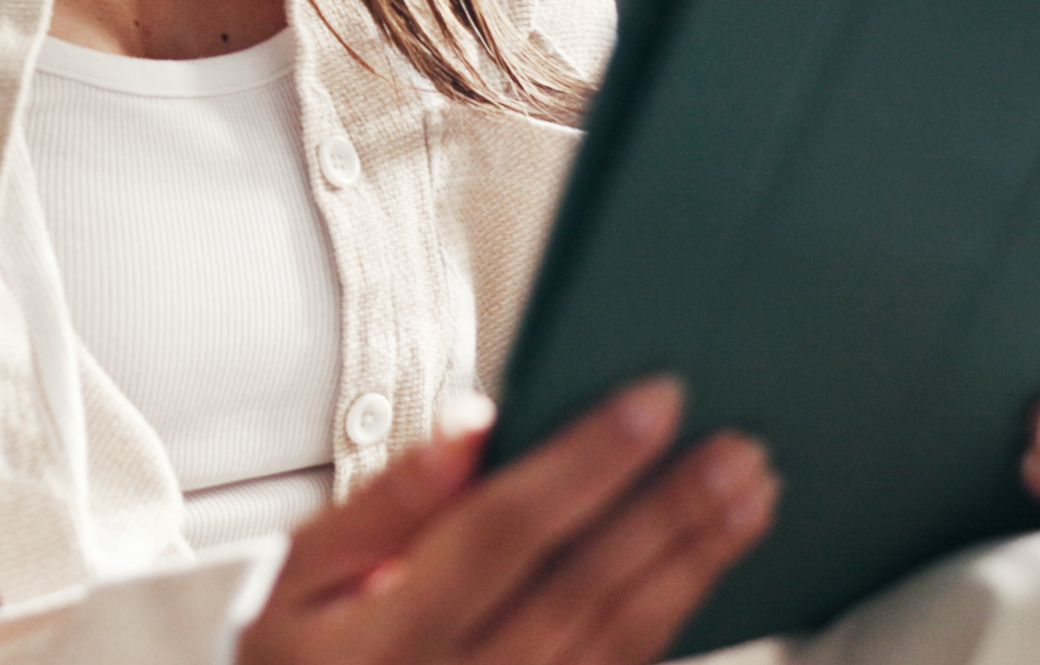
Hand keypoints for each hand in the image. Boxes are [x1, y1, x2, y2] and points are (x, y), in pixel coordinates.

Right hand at [240, 379, 775, 664]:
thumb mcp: (292, 583)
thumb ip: (381, 506)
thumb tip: (472, 423)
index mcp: (382, 642)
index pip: (503, 531)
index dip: (585, 461)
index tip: (654, 399)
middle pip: (584, 588)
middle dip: (669, 510)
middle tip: (737, 444)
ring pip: (622, 642)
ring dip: (693, 563)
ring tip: (748, 494)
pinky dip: (673, 622)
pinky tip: (705, 569)